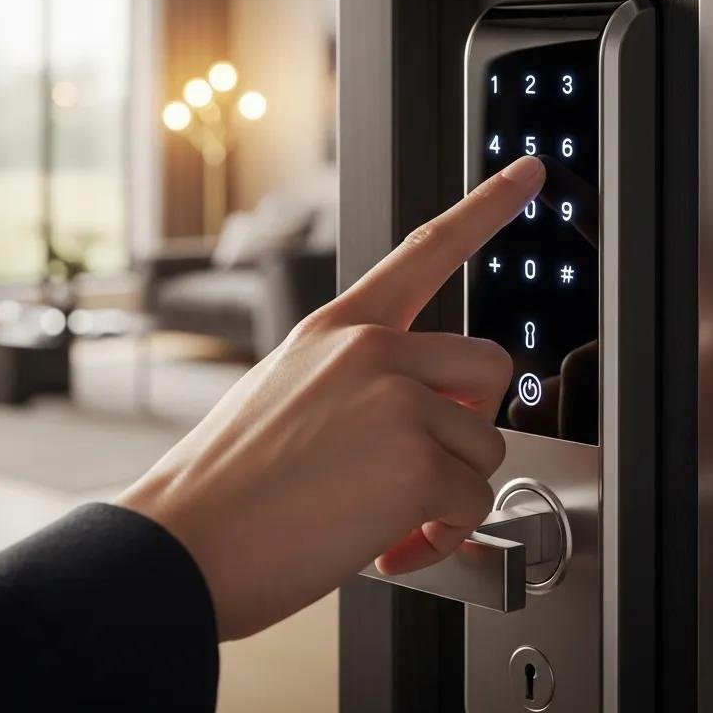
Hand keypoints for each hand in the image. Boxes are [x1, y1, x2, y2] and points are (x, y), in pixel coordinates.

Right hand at [116, 155, 544, 639]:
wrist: (184, 543)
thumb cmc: (228, 483)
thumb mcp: (286, 393)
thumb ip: (360, 385)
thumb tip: (429, 423)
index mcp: (338, 328)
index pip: (427, 250)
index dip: (488, 205)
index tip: (528, 170)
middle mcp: (372, 349)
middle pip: (489, 364)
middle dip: (473, 420)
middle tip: (432, 458)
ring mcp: (396, 399)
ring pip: (486, 445)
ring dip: (452, 490)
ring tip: (390, 514)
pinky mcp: (415, 462)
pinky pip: (475, 504)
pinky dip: (444, 535)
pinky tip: (390, 541)